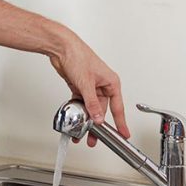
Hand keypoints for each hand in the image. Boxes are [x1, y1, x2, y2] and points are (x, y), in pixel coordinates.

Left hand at [49, 31, 129, 145]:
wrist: (61, 47)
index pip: (118, 107)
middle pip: (102, 110)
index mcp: (111, 82)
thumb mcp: (86, 83)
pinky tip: (75, 120)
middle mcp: (102, 85)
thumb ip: (92, 103)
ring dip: (86, 120)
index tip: (124, 134)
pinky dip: (78, 112)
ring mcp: (90, 86)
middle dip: (97, 125)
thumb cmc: (78, 56)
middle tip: (95, 138)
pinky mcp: (79, 87)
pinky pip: (81, 103)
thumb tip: (98, 117)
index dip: (120, 122)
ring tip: (81, 132)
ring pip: (90, 108)